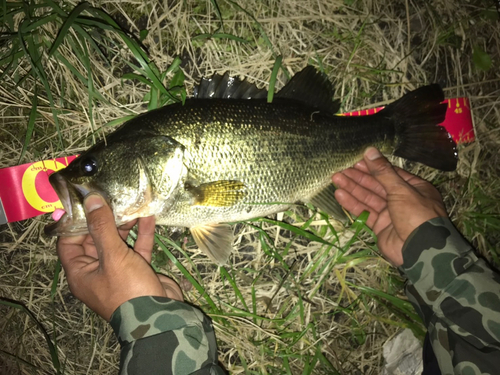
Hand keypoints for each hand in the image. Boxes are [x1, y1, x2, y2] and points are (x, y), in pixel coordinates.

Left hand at [56, 194, 182, 320]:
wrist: (159, 317)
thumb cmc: (128, 290)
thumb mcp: (113, 257)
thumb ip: (103, 228)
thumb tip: (92, 200)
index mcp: (81, 272)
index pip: (69, 242)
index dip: (75, 222)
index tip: (86, 201)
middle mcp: (97, 270)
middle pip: (95, 239)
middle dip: (104, 219)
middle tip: (112, 197)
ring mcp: (119, 270)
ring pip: (118, 241)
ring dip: (125, 224)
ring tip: (131, 203)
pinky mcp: (139, 269)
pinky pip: (137, 247)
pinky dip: (142, 233)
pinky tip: (148, 216)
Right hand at [332, 147, 447, 266]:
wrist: (419, 250)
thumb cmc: (416, 214)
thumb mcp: (401, 189)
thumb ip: (382, 171)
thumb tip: (369, 150)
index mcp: (414, 188)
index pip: (390, 173)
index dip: (373, 167)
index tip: (356, 161)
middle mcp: (402, 199)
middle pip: (377, 185)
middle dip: (358, 178)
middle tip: (340, 170)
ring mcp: (390, 214)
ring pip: (368, 198)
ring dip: (352, 189)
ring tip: (336, 179)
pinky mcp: (380, 227)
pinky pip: (365, 213)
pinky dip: (353, 204)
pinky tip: (340, 195)